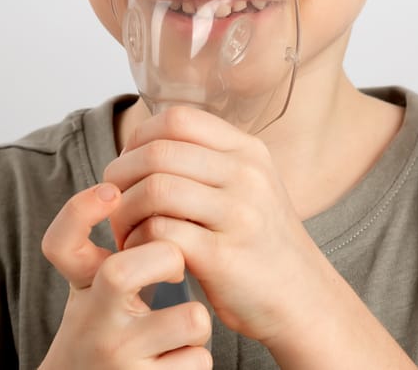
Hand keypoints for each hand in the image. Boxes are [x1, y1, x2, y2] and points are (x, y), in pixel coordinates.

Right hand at [38, 183, 212, 368]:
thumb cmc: (108, 321)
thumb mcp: (94, 281)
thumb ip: (115, 236)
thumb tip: (152, 159)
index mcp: (82, 287)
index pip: (62, 244)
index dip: (79, 210)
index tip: (108, 191)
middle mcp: (91, 322)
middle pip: (124, 272)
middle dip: (166, 259)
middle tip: (174, 270)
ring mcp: (118, 358)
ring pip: (189, 319)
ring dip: (196, 319)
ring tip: (180, 326)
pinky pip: (197, 359)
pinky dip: (196, 357)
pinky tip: (177, 359)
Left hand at [102, 107, 333, 343]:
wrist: (302, 299)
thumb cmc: (262, 244)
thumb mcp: (250, 186)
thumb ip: (208, 162)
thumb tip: (143, 145)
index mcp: (248, 151)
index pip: (177, 119)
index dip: (138, 139)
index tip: (129, 167)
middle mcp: (246, 176)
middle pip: (158, 152)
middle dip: (121, 177)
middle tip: (115, 204)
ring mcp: (238, 215)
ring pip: (154, 190)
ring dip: (125, 212)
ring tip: (126, 232)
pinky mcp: (223, 258)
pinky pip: (161, 233)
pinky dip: (138, 242)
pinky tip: (143, 254)